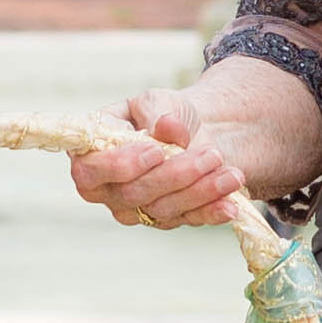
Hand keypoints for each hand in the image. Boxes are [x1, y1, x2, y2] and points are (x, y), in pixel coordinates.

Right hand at [69, 88, 249, 231]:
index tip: (155, 150)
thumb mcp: (158, 102)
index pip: (90, 172)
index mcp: (91, 155)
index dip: (119, 166)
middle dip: (175, 175)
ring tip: (231, 173)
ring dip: (200, 191)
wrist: (193, 130)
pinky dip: (211, 212)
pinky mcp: (167, 220)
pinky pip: (187, 220)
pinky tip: (230, 204)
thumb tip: (168, 128)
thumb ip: (158, 112)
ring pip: (162, 210)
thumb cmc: (163, 114)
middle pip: (133, 193)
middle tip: (210, 154)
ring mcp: (136, 210)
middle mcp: (108, 189)